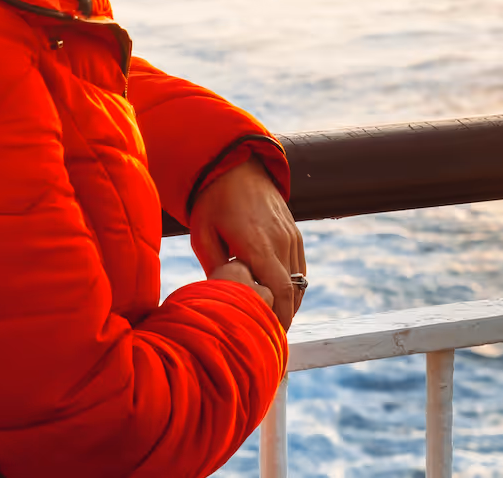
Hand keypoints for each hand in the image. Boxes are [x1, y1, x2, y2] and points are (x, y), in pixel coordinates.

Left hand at [189, 156, 306, 329]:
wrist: (237, 165)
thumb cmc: (213, 201)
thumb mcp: (202, 234)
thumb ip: (214, 268)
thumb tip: (223, 298)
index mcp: (257, 244)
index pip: (279, 292)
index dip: (278, 318)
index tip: (269, 337)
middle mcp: (281, 241)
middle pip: (293, 292)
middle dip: (284, 317)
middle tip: (270, 337)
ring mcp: (291, 236)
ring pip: (300, 282)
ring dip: (290, 304)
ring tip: (273, 321)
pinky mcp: (294, 232)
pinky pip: (300, 267)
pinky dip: (293, 287)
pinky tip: (279, 299)